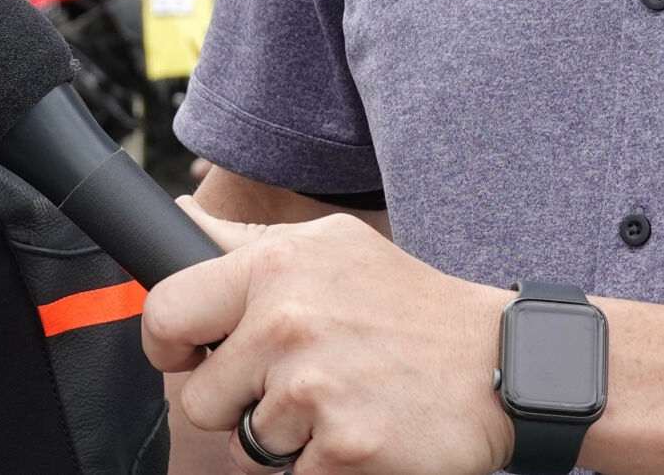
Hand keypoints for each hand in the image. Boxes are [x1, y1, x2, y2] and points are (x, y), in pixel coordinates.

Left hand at [144, 204, 513, 474]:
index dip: (168, 345)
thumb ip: (245, 240)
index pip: (165, 312)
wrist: (498, 362)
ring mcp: (315, 390)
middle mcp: (287, 323)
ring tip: (338, 401)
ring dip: (287, 439)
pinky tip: (360, 429)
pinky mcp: (346, 451)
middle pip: (200, 399)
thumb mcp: (328, 245)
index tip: (192, 355)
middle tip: (295, 383)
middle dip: (237, 404)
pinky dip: (322, 468)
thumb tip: (181, 214)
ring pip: (248, 447)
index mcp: (273, 267)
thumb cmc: (406, 303)